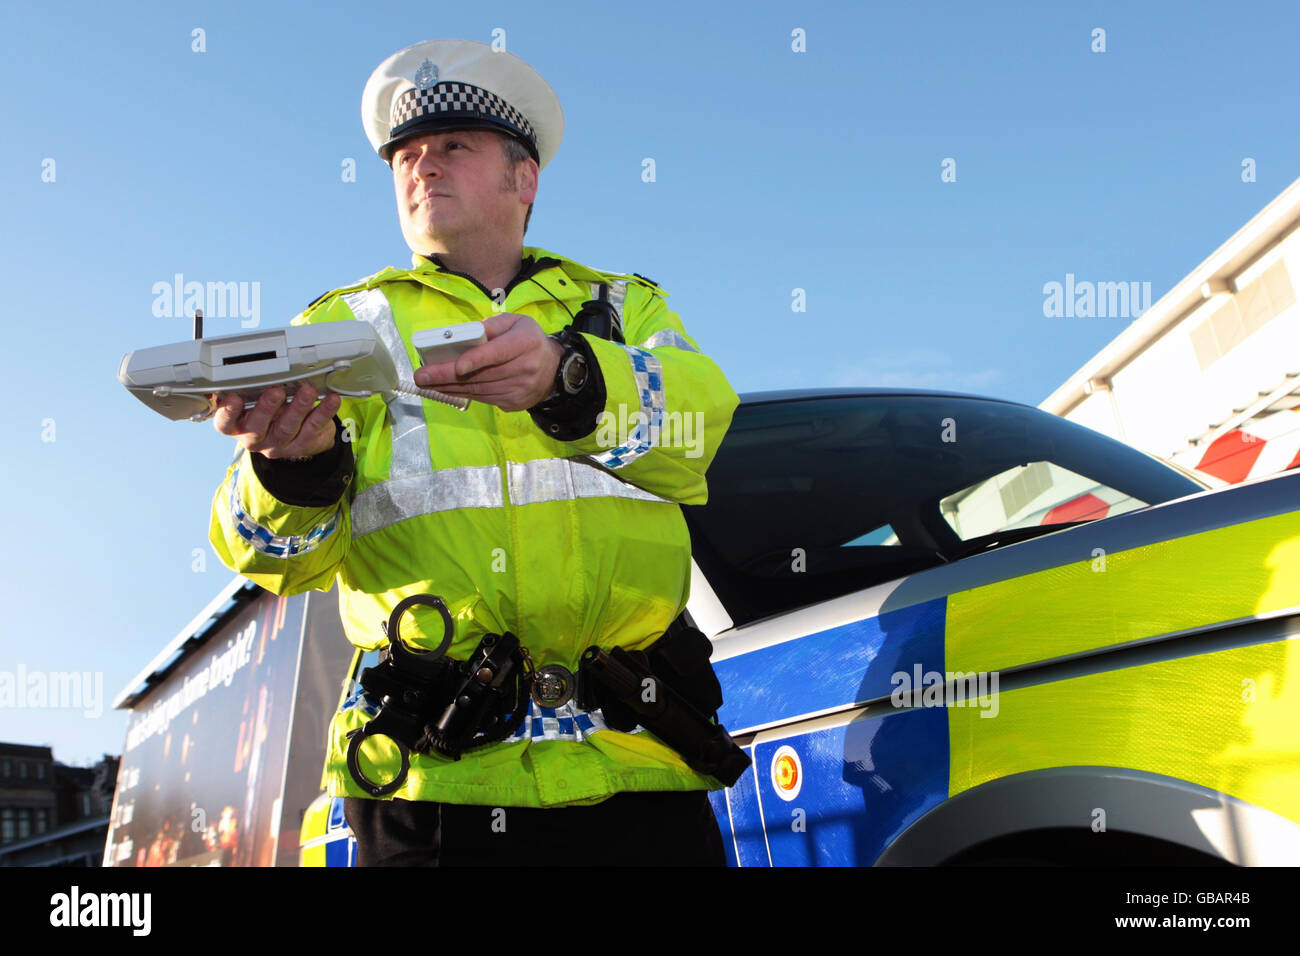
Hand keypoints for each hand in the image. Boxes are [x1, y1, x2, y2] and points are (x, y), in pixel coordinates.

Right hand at [211, 384, 340, 459]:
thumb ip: (253, 391)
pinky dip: (323, 412)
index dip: (228, 412)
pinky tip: (330, 400)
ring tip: (307, 392)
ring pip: (287, 428)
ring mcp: (278, 444)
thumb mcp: (255, 403)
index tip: (233, 397)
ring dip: (298, 407)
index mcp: (238, 426)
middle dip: (267, 408)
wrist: (298, 437)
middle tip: (276, 392)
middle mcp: (255, 438)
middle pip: (257, 427)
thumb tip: (261, 370)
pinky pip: (313, 428)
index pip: (225, 423)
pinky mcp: (301, 446)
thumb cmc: (271, 413)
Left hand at [413, 313, 562, 411]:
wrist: (554, 370)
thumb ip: (492, 326)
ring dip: (449, 387)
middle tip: (422, 376)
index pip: (498, 353)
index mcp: (525, 343)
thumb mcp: (516, 322)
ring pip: (479, 390)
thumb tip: (465, 335)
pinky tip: (445, 389)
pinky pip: (483, 399)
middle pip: (482, 375)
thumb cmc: (529, 341)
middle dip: (447, 376)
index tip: (456, 365)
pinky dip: (462, 394)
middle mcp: (525, 368)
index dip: (477, 360)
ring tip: (426, 383)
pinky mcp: (513, 403)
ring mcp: (519, 389)